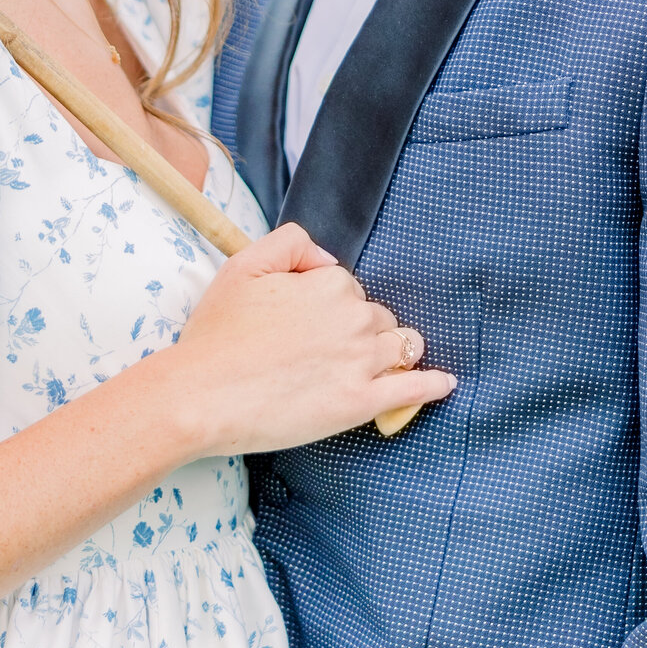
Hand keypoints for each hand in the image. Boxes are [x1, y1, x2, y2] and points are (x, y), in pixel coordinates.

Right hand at [170, 222, 455, 456]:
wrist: (202, 395)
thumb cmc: (217, 333)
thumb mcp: (243, 265)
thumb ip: (290, 243)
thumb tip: (325, 257)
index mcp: (329, 284)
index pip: (349, 286)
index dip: (329, 303)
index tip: (305, 321)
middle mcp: (353, 319)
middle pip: (378, 316)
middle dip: (362, 328)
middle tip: (326, 348)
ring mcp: (362, 364)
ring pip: (401, 346)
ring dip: (397, 350)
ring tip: (387, 361)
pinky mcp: (361, 404)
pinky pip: (413, 388)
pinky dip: (433, 384)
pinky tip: (444, 383)